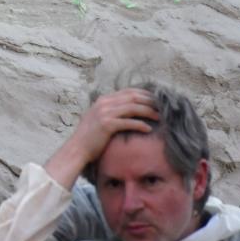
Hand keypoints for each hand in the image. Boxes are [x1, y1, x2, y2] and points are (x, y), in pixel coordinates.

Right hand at [45, 90, 160, 187]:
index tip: (156, 99)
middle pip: (133, 97)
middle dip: (149, 100)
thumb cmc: (90, 137)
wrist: (77, 149)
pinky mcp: (107, 125)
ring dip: (148, 111)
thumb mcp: (99, 118)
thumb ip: (112, 111)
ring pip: (133, 108)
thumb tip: (129, 110)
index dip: (144, 94)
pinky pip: (128, 122)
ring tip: (159, 117)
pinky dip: (140, 124)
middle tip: (162, 106)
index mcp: (104, 100)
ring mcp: (105, 113)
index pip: (128, 91)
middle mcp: (104, 103)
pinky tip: (148, 128)